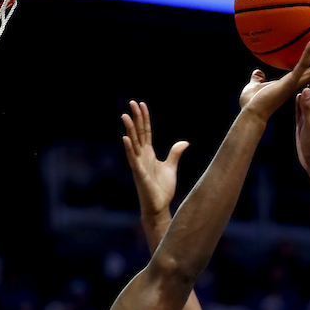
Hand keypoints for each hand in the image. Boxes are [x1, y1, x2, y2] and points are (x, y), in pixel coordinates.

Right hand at [121, 100, 188, 219]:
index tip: (142, 104)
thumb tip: (184, 142)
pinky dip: (129, 149)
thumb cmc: (162, 189)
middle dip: (136, 118)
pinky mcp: (138, 174)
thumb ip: (175, 154)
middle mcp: (142, 156)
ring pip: (133, 143)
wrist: (158, 207)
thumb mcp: (171, 167)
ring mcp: (139, 164)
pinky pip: (132, 159)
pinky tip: (125, 138)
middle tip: (132, 102)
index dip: (144, 118)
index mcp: (149, 154)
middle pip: (138, 133)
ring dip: (129, 129)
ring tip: (125, 115)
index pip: (145, 132)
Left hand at [240, 38, 309, 122]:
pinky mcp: (291, 81)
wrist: (252, 114)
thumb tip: (258, 73)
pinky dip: (309, 51)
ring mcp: (296, 83)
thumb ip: (259, 79)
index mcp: (293, 83)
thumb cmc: (253, 104)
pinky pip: (302, 64)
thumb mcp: (255, 86)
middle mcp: (299, 84)